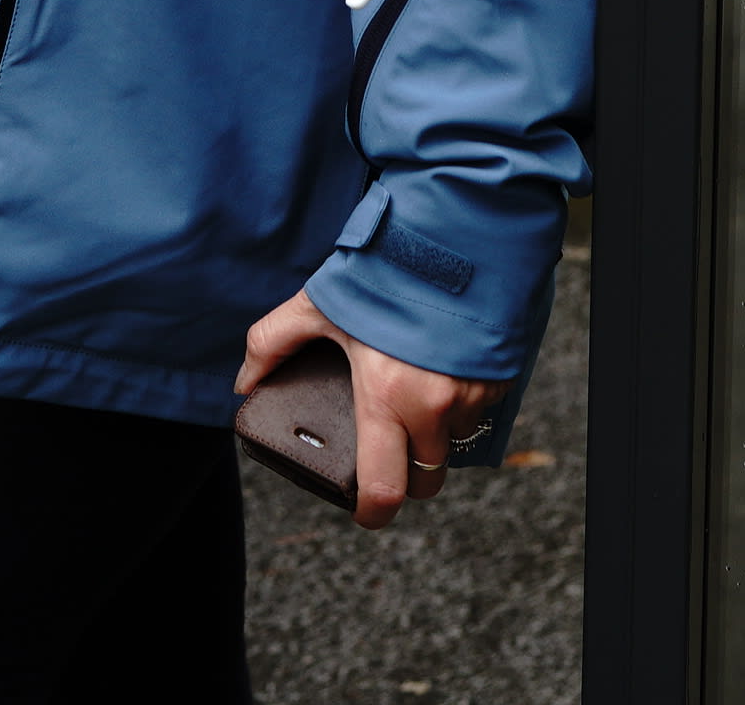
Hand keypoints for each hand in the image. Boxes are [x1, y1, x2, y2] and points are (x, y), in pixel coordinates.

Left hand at [239, 291, 498, 528]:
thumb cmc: (384, 270)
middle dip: (408, 475)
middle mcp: (434, 405)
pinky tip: (443, 373)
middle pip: (426, 479)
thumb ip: (272, 343)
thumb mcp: (319, 304)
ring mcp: (472, 394)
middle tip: (390, 449)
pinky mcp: (500, 378)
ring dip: (435, 435)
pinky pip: (480, 413)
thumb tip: (244, 383)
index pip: (384, 488)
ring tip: (415, 394)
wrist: (456, 232)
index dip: (372, 512)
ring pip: (453, 444)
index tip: (365, 511)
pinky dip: (461, 406)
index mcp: (387, 396)